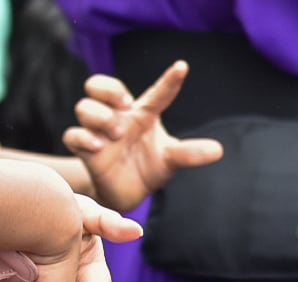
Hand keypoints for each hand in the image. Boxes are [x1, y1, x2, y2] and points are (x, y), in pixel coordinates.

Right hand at [63, 60, 224, 212]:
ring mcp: (99, 131)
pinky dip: (83, 137)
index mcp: (143, 115)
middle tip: (125, 103)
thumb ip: (190, 153)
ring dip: (99, 116)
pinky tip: (98, 145)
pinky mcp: (85, 149)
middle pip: (98, 85)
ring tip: (116, 132)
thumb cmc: (150, 167)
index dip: (170, 80)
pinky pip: (73, 135)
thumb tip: (219, 150)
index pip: (156, 93)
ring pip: (84, 107)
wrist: (128, 192)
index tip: (183, 67)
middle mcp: (118, 117)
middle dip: (107, 88)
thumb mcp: (172, 160)